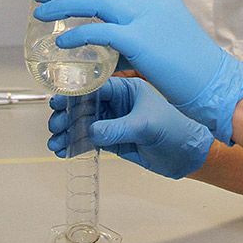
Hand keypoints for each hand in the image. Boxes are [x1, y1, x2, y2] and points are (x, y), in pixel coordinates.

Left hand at [33, 0, 242, 141]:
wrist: (214, 82)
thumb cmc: (188, 65)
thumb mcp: (161, 33)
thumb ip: (132, 28)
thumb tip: (101, 36)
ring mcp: (146, 17)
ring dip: (62, 3)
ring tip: (41, 13)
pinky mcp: (141, 40)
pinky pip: (100, 31)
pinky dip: (77, 34)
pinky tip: (63, 42)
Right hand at [47, 78, 212, 179]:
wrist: (187, 155)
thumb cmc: (174, 131)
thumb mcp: (145, 126)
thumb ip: (117, 129)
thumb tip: (90, 132)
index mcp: (127, 88)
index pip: (96, 87)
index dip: (75, 95)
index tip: (58, 102)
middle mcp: (119, 102)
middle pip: (85, 106)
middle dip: (67, 115)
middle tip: (54, 125)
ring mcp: (115, 121)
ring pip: (84, 124)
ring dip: (68, 132)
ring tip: (55, 143)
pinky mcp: (114, 139)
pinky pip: (89, 140)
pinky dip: (75, 145)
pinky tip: (63, 151)